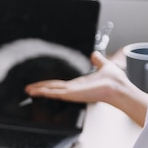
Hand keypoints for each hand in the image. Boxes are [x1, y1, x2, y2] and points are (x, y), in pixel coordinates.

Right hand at [25, 51, 147, 126]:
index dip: (49, 83)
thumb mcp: (104, 66)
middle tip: (28, 88)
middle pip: (52, 87)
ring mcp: (72, 92)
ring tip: (28, 90)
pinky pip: (56, 93)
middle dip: (39, 88)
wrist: (119, 88)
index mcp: (78, 84)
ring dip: (39, 90)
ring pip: (51, 90)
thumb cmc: (115, 81)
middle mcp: (73, 89)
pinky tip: (37, 91)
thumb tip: (95, 54)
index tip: (40, 83)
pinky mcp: (73, 94)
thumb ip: (98, 60)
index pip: (59, 83)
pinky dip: (45, 92)